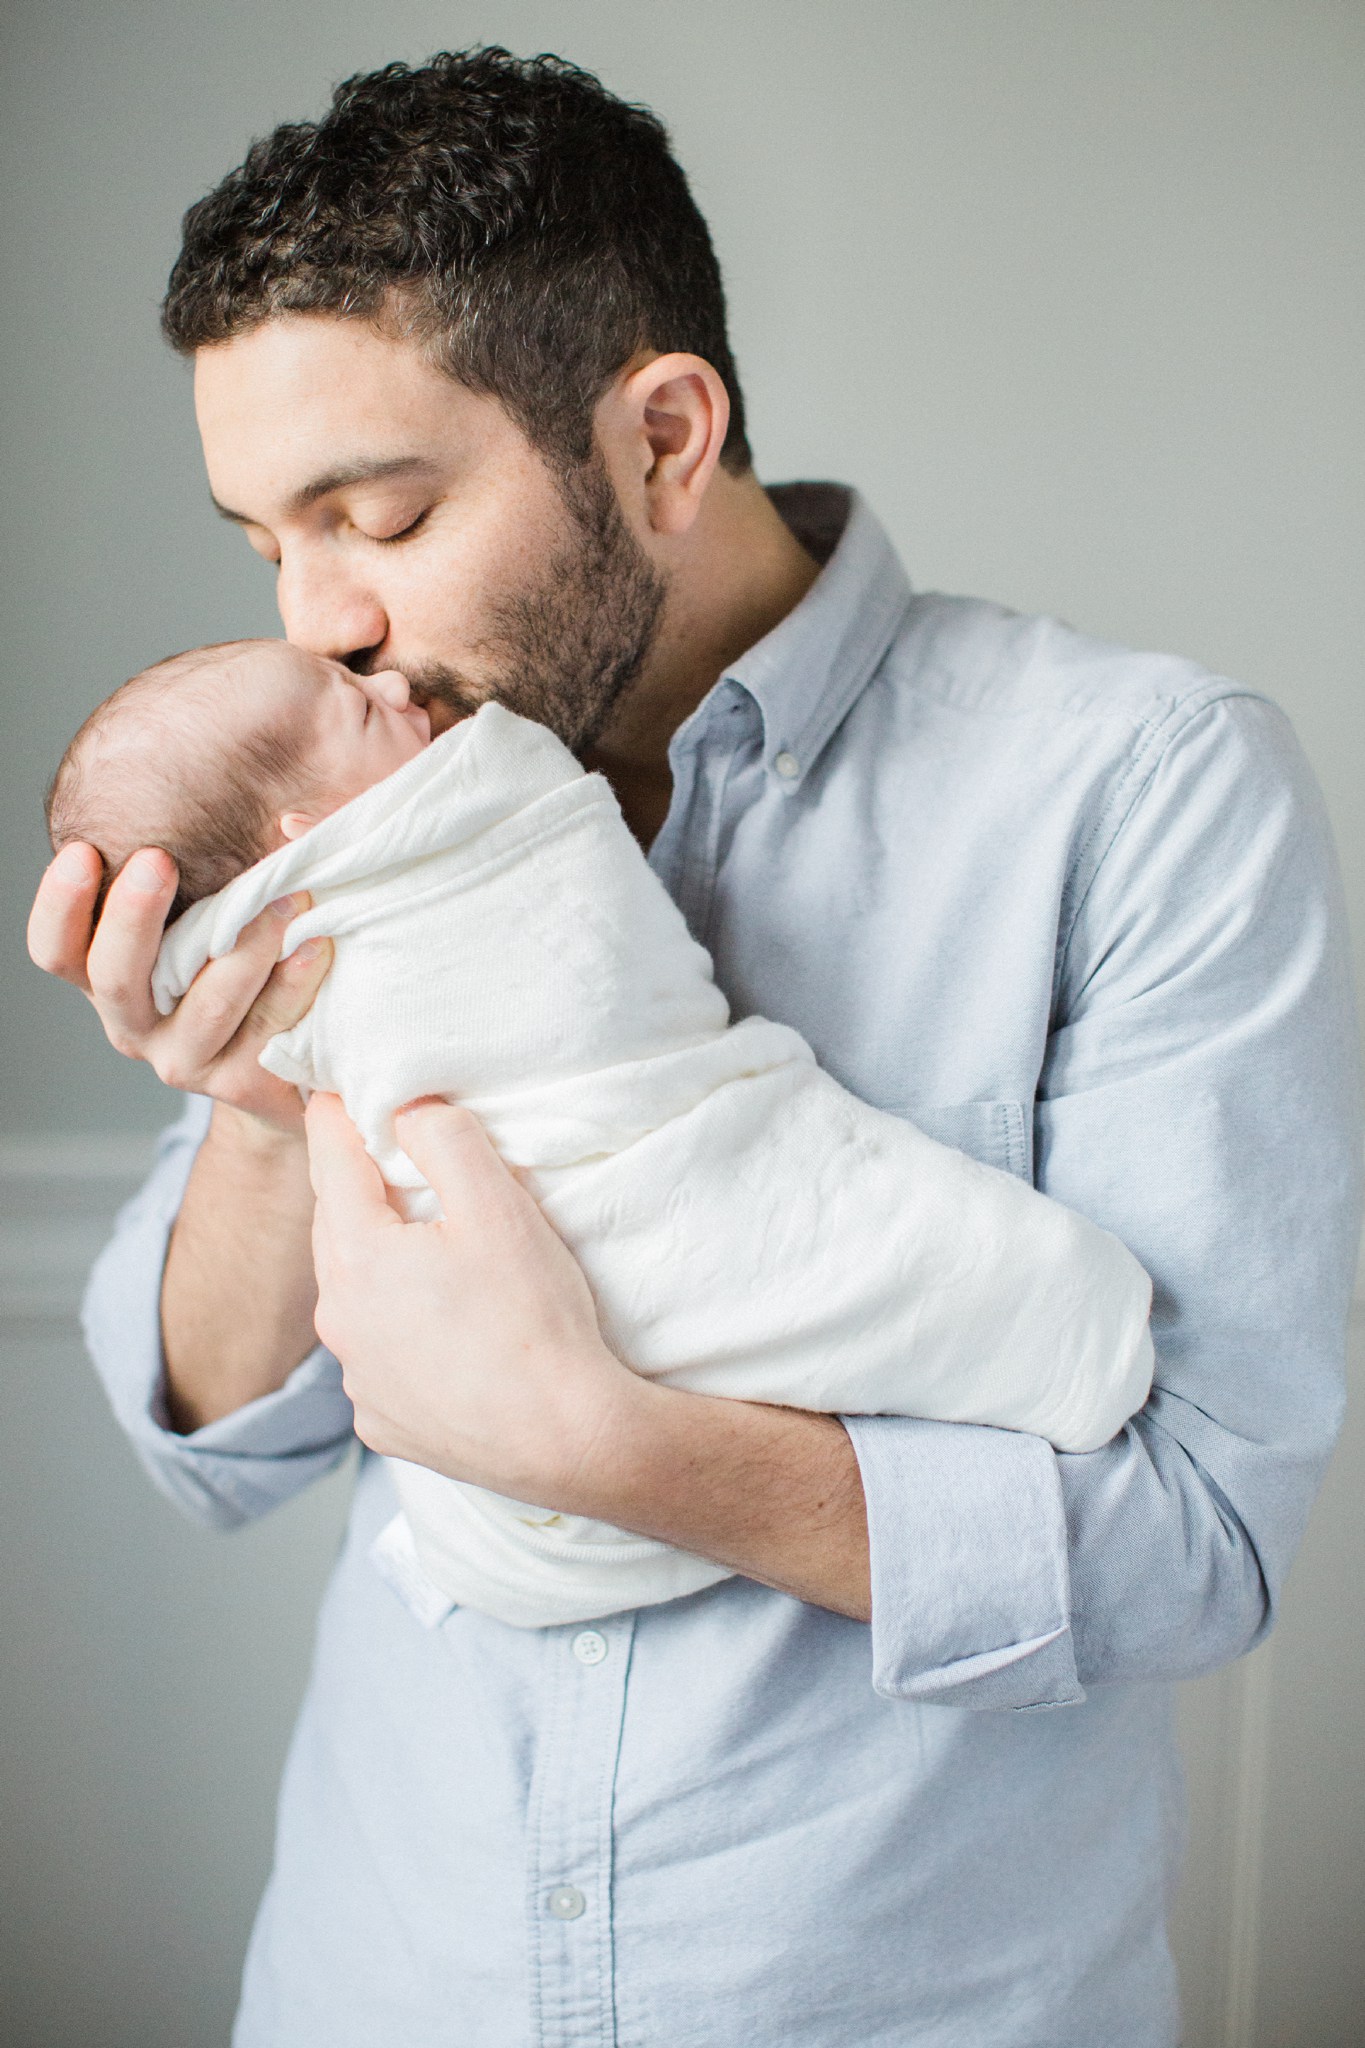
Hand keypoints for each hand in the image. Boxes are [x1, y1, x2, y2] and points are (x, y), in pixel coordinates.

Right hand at [26, 841, 332, 1129]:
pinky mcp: (243, 1084)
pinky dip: (294, 982)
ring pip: (208, 1004)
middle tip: (160, 860)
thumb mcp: (217, 915)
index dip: (60, 904)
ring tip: (286, 896)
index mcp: (110, 976)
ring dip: (246, 945)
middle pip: (116, 977)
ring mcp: (187, 1058)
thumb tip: (290, 821)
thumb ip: (222, 868)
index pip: (57, 949)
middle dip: (134, 916)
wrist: (291, 1062)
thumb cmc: (247, 965)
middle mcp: (135, 1023)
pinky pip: (267, 1029)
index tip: (83, 851)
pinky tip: (316, 945)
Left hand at [305, 1092, 646, 1507]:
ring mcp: (358, 1379)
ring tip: (423, 1246)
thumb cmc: (534, 1322)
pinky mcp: (382, 1421)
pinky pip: (377, 1356)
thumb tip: (408, 1111)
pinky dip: (396, 1330)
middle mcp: (341, 1321)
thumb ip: (446, 1139)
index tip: (334, 1086)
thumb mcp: (499, 1207)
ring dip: (377, 1263)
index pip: (332, 1161)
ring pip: (353, 1295)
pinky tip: (440, 1327)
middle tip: (386, 1155)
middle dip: (356, 1189)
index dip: (335, 1115)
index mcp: (358, 1257)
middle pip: (336, 1228)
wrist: (566, 1440)